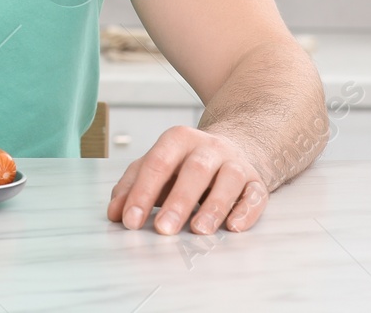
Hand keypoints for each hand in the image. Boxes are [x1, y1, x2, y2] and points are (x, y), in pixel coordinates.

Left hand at [105, 125, 268, 234]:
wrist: (232, 149)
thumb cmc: (185, 164)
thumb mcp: (155, 166)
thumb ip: (131, 186)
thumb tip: (115, 212)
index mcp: (178, 139)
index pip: (157, 163)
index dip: (142, 192)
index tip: (130, 221)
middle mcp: (209, 147)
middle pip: (195, 170)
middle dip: (178, 201)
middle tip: (163, 229)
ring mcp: (235, 163)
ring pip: (228, 180)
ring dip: (214, 207)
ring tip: (199, 230)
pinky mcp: (256, 182)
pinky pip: (255, 195)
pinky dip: (246, 211)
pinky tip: (234, 227)